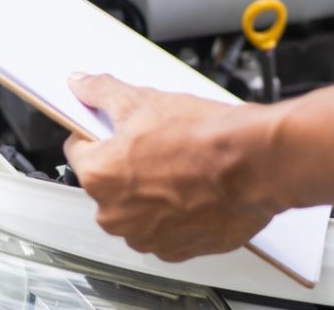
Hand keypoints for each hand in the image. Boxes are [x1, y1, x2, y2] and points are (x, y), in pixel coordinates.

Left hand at [64, 73, 283, 261]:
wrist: (256, 163)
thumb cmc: (203, 137)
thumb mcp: (142, 99)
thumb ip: (100, 92)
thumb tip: (81, 84)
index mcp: (98, 177)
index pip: (78, 149)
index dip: (97, 133)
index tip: (113, 129)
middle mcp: (116, 216)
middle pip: (107, 182)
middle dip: (125, 164)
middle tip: (155, 143)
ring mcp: (148, 237)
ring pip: (136, 207)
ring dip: (150, 191)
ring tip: (178, 165)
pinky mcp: (178, 250)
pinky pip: (165, 229)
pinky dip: (175, 212)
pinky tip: (192, 189)